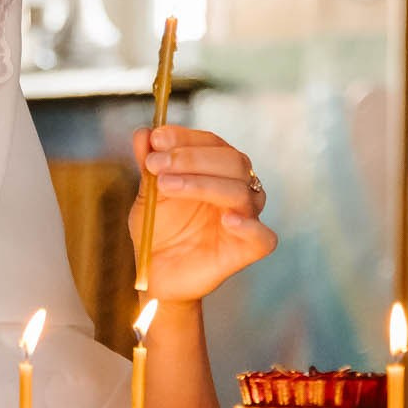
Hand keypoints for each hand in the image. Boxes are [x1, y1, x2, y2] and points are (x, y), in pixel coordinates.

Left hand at [130, 127, 276, 304]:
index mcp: (219, 170)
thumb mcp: (148, 195)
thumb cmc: (159, 231)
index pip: (212, 143)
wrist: (157, 275)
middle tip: (156, 164)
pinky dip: (248, 226)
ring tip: (165, 185)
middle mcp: (238, 189)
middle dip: (191, 158)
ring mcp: (247, 218)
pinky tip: (227, 220)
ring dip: (201, 183)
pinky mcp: (250, 249)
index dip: (186, 138)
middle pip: (232, 162)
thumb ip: (149, 165)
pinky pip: (263, 236)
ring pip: (240, 192)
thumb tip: (143, 133)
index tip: (157, 138)